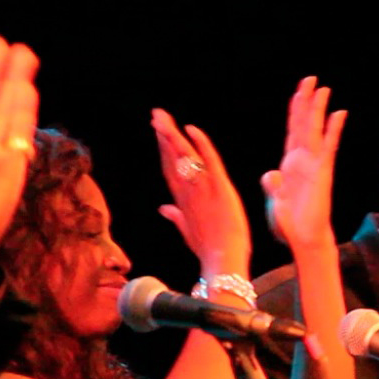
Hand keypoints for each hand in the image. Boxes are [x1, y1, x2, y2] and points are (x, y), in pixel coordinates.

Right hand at [150, 108, 249, 278]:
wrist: (222, 261)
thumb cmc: (209, 250)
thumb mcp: (188, 232)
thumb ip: (176, 216)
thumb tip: (163, 208)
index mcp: (182, 201)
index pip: (169, 170)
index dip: (163, 150)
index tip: (159, 134)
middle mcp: (188, 192)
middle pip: (171, 159)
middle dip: (163, 136)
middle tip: (156, 116)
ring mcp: (202, 189)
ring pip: (184, 157)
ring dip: (173, 135)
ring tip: (163, 117)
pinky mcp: (219, 188)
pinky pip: (208, 160)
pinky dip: (201, 143)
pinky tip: (192, 129)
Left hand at [260, 77, 346, 252]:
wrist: (303, 238)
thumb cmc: (290, 223)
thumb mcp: (275, 201)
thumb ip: (273, 186)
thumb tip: (270, 174)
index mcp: (289, 164)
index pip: (292, 130)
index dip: (295, 110)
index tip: (299, 91)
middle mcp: (302, 160)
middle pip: (304, 123)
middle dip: (306, 100)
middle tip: (311, 79)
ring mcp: (314, 164)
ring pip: (315, 130)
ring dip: (319, 109)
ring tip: (324, 88)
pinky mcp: (323, 172)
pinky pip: (329, 146)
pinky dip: (334, 129)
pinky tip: (340, 113)